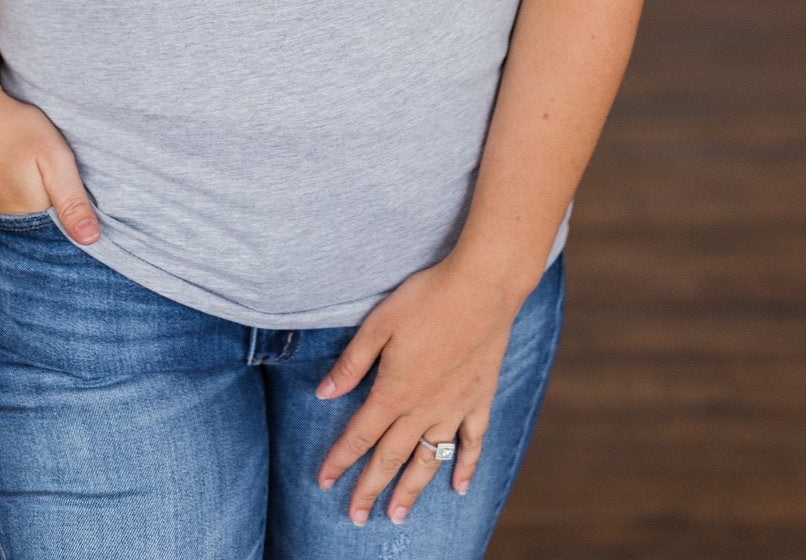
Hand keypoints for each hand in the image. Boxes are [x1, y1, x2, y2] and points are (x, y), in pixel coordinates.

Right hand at [0, 86, 101, 243]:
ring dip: (34, 195)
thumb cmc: (14, 128)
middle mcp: (7, 219)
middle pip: (43, 220)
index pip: (63, 227)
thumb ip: (72, 200)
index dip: (76, 209)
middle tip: (52, 167)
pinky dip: (16, 189)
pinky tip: (17, 168)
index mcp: (30, 215)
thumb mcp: (53, 157)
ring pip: (24, 211)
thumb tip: (91, 241)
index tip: (76, 185)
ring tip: (33, 166)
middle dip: (55, 203)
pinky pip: (6, 202)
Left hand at [312, 252, 527, 526]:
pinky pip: (472, 442)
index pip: (360, 434)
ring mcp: (454, 407)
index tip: (324, 482)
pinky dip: (466, 467)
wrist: (482, 288)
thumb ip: (352, 363)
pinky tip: (459, 487)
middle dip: (369, 488)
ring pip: (428, 459)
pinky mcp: (479, 399)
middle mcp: (423, 408)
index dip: (340, 459)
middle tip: (356, 517)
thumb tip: (323, 393)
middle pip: (391, 456)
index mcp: (394, 391)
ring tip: (398, 514)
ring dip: (411, 489)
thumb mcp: (379, 323)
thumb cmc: (426, 299)